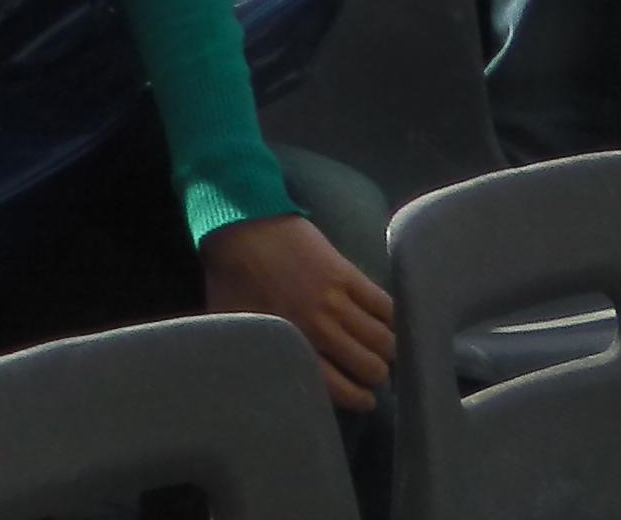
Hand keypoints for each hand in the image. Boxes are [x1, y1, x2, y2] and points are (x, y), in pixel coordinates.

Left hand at [201, 210, 393, 407]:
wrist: (239, 222)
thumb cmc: (231, 277)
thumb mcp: (230, 322)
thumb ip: (250, 351)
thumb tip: (255, 378)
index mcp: (291, 343)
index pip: (342, 389)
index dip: (359, 399)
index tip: (363, 398)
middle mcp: (320, 327)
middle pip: (371, 367)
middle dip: (374, 375)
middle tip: (370, 371)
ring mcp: (338, 300)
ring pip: (385, 340)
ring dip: (386, 349)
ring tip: (378, 348)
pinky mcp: (348, 274)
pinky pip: (385, 306)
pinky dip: (391, 318)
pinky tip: (384, 321)